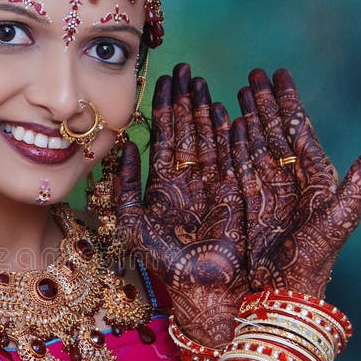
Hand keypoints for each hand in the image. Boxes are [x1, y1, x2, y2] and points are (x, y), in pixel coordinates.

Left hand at [114, 63, 248, 346]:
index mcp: (164, 186)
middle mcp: (190, 181)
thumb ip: (124, 186)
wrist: (201, 291)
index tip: (166, 77)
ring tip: (204, 82)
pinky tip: (229, 110)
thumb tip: (124, 147)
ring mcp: (214, 185)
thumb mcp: (132, 222)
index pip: (166, 136)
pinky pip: (234, 156)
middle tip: (187, 69)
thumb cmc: (165, 264)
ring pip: (210, 139)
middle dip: (188, 100)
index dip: (166, 107)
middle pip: (189, 131)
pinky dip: (232, 134)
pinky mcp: (236, 194)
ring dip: (207, 111)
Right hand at [231, 68, 360, 296]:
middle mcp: (288, 179)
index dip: (289, 100)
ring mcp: (264, 190)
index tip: (280, 73)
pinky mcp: (243, 203)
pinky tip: (225, 125)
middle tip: (252, 74)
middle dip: (263, 102)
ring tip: (235, 92)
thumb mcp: (342, 214)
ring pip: (253, 144)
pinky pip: (235, 165)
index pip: (299, 127)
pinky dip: (229, 144)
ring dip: (245, 117)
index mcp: (314, 176)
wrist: (283, 291)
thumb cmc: (316, 257)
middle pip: (274, 131)